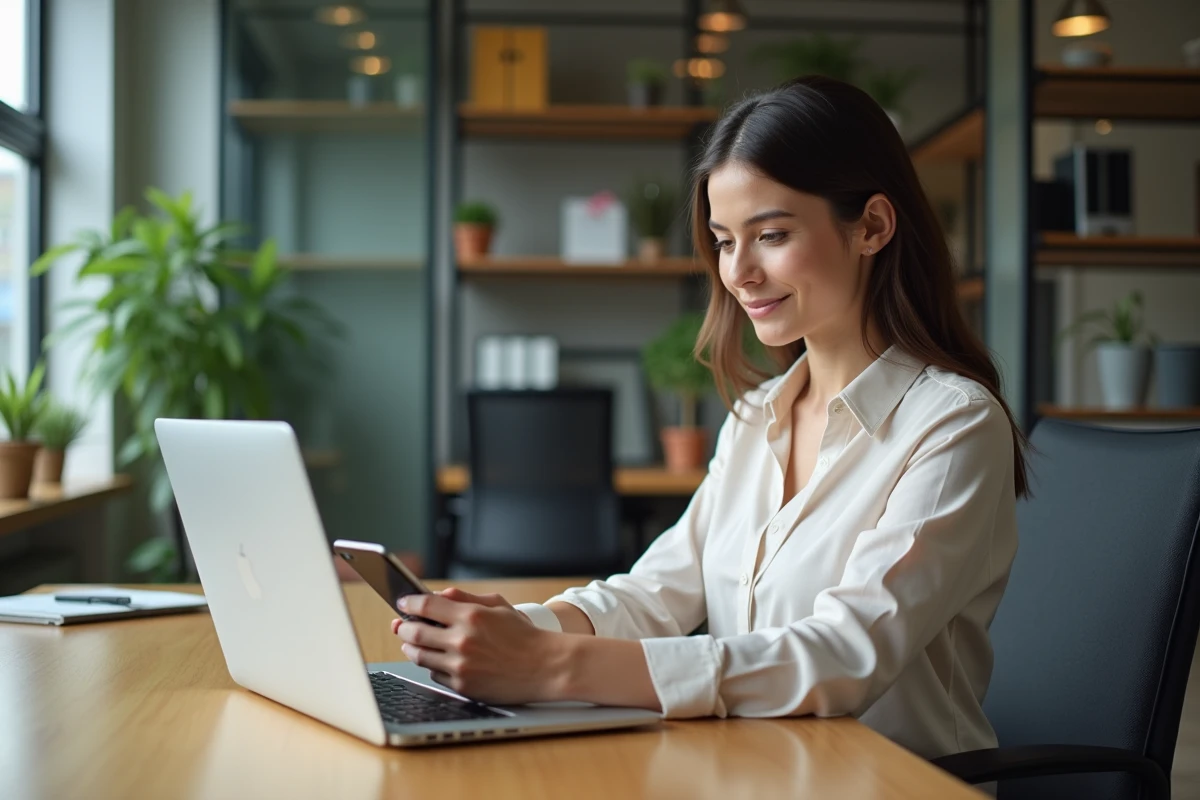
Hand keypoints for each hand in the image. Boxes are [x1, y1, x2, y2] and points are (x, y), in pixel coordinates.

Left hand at [391, 588, 564, 703]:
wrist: (545, 666)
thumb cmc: (523, 635)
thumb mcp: (498, 605)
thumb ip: (464, 597)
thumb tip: (436, 595)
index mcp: (471, 616)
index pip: (426, 604)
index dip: (409, 603)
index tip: (404, 603)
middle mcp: (462, 640)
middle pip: (414, 631)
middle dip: (404, 626)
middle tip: (402, 624)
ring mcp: (460, 666)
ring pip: (419, 655)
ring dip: (412, 647)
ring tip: (414, 642)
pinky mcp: (462, 686)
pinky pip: (434, 674)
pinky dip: (433, 666)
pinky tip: (440, 660)